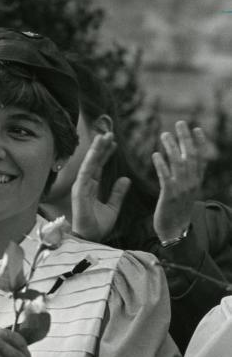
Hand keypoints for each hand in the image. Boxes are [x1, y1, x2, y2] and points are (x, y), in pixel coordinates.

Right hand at [71, 133, 130, 241]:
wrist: (90, 239)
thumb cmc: (98, 226)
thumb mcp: (113, 208)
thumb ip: (117, 193)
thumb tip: (125, 179)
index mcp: (91, 187)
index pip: (98, 166)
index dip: (106, 154)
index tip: (114, 142)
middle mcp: (84, 184)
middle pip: (93, 161)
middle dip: (100, 147)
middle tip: (109, 133)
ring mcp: (80, 187)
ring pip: (88, 164)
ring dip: (96, 150)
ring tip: (104, 136)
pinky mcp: (79, 191)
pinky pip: (86, 172)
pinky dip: (91, 161)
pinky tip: (97, 151)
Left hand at [152, 121, 205, 242]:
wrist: (175, 232)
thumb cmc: (176, 212)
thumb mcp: (186, 193)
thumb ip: (186, 178)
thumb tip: (183, 162)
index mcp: (196, 182)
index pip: (201, 159)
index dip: (200, 143)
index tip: (197, 129)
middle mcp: (192, 183)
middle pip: (191, 156)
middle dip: (186, 138)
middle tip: (179, 123)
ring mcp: (182, 189)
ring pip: (178, 163)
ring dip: (171, 147)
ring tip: (164, 134)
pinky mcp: (169, 196)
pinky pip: (166, 176)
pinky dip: (161, 164)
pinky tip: (155, 154)